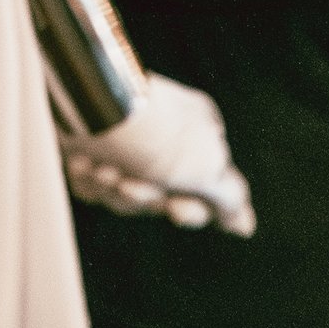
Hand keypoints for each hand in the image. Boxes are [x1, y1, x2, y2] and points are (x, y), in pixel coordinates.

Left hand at [62, 70, 255, 234]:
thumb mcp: (204, 165)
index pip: (204, 195)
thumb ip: (230, 195)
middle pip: (160, 201)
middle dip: (144, 198)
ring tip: (103, 168)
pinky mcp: (87, 149)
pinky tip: (83, 162)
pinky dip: (87, 180)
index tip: (176, 210)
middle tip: (130, 185)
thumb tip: (246, 227)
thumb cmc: (151, 133)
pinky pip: (91, 187)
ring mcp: (123, 145)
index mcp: (197, 136)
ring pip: (122, 198)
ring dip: (112, 189)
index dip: (191, 211)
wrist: (84, 100)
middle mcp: (162, 141)